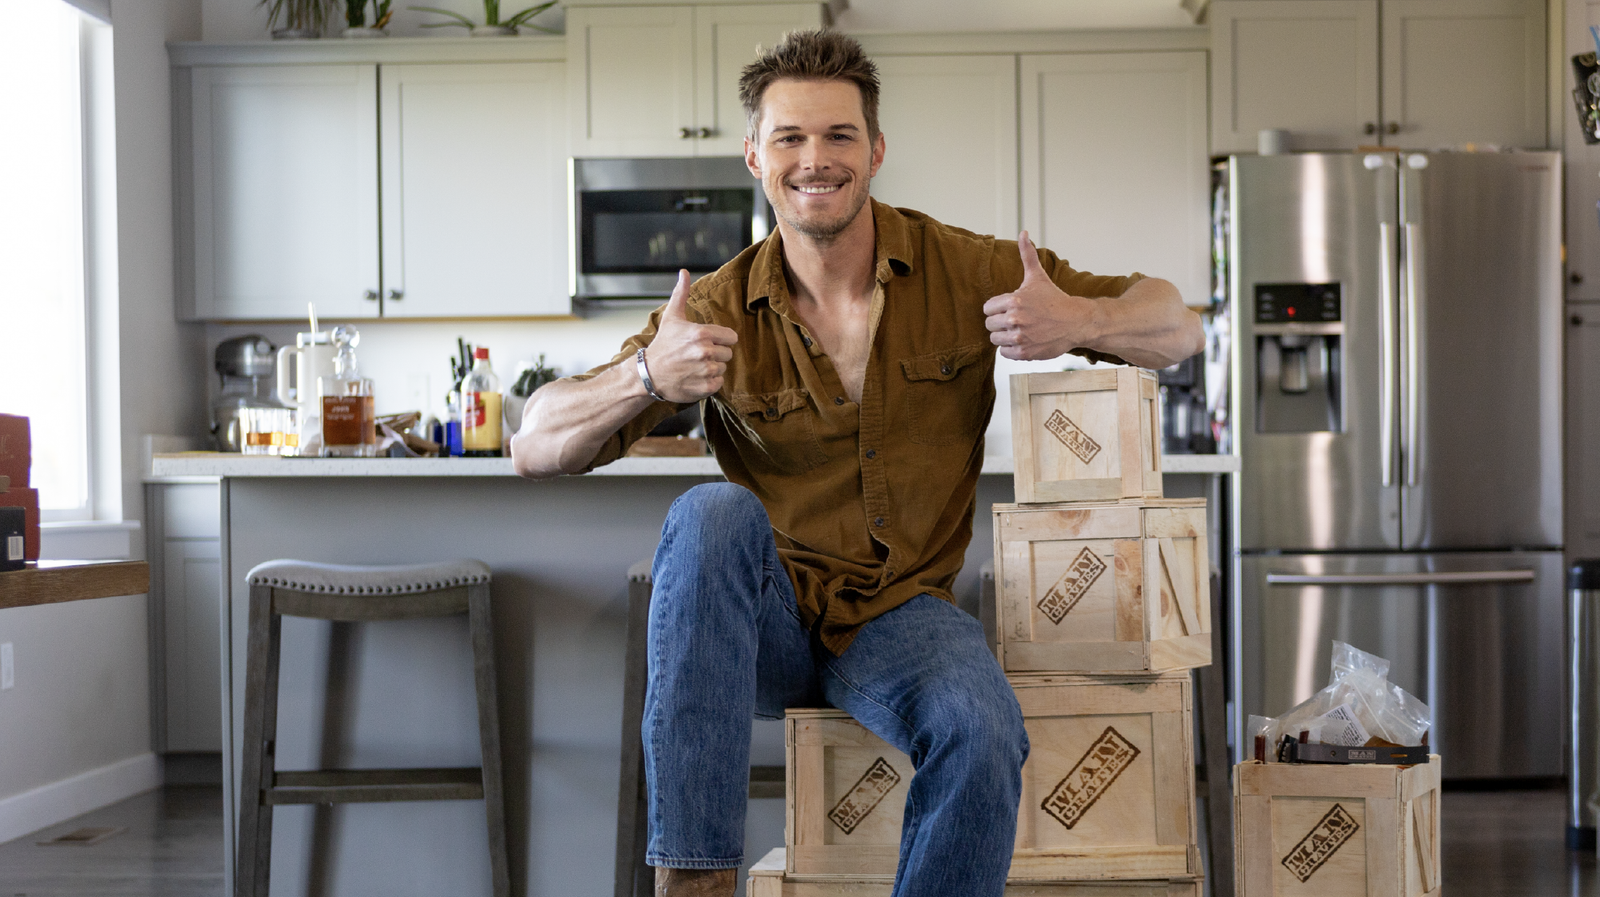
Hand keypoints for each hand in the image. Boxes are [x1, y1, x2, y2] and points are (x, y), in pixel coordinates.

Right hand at [645, 270, 738, 401]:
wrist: (648, 373)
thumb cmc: (662, 345)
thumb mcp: (672, 317)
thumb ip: (681, 294)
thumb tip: (684, 272)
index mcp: (702, 333)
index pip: (731, 337)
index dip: (721, 339)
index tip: (707, 342)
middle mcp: (705, 352)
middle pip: (728, 353)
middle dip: (716, 354)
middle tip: (698, 355)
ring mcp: (705, 371)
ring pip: (723, 368)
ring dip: (712, 368)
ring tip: (695, 366)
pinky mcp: (704, 387)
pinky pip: (719, 383)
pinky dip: (709, 382)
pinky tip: (695, 377)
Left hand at [983, 232, 1098, 360]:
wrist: (1076, 322)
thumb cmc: (1054, 299)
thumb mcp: (1037, 277)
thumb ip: (1027, 255)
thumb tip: (1023, 232)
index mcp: (1014, 300)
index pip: (987, 309)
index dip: (997, 308)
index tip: (1010, 308)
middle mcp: (1015, 319)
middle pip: (989, 325)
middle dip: (1000, 322)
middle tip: (1015, 320)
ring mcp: (1020, 337)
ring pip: (995, 339)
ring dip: (1005, 336)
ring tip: (1020, 330)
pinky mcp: (1024, 353)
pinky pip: (1004, 353)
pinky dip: (1011, 349)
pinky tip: (1024, 340)